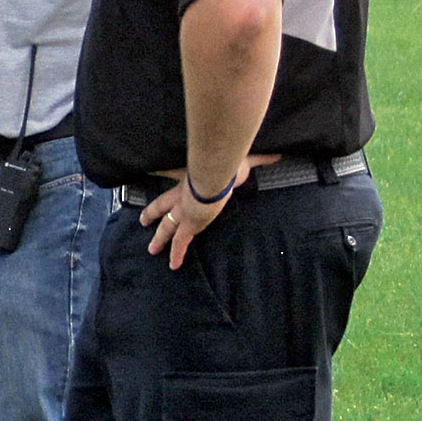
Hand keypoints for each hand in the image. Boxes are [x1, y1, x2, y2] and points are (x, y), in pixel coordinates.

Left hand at [140, 154, 278, 268]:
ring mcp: (183, 210)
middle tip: (143, 221)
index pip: (175, 178)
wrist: (217, 172)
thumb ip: (259, 157)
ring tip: (152, 249)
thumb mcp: (241, 158)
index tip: (155, 183)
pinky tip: (173, 266)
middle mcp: (183, 194)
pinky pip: (180, 242)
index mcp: (191, 177)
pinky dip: (176, 254)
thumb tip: (277, 154)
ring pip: (166, 227)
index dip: (166, 179)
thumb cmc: (228, 162)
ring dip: (159, 238)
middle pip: (162, 206)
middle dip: (152, 214)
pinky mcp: (189, 224)